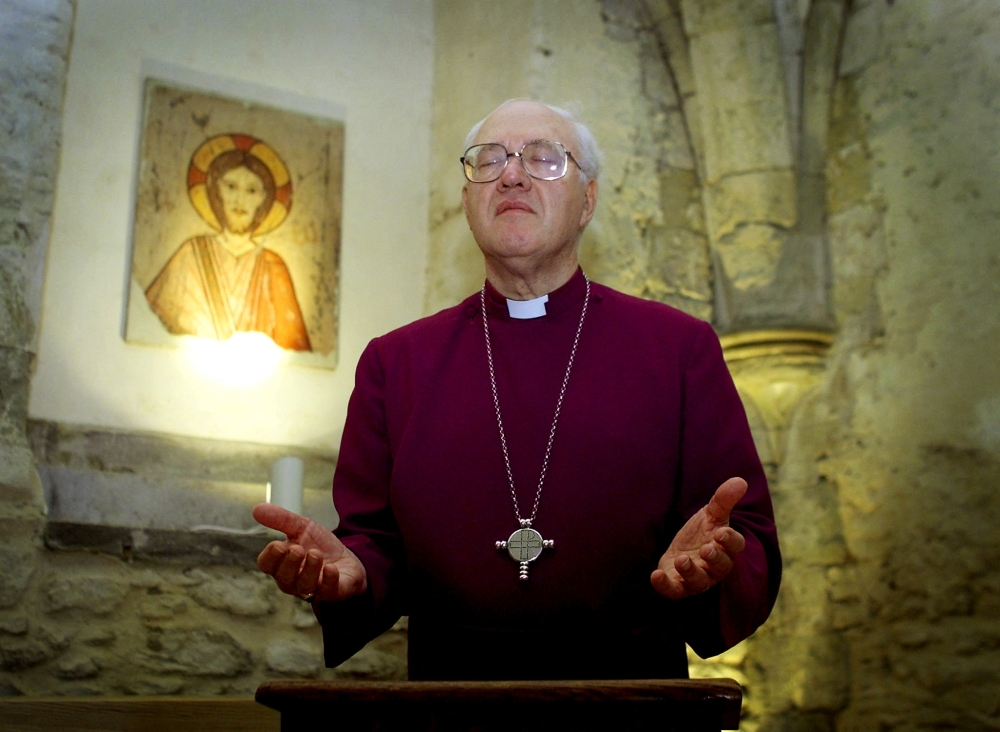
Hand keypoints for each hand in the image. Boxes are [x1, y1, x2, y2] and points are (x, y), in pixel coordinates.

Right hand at [252, 503, 367, 601]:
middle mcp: (293, 580)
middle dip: (290, 563)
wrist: (347, 557)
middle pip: (283, 578)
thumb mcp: (302, 527)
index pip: (266, 565)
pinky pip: (328, 590)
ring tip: (316, 554)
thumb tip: (257, 508)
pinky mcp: (333, 591)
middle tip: (298, 549)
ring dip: (309, 569)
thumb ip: (281, 519)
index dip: (270, 556)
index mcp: (282, 564)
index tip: (278, 544)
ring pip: (304, 586)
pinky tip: (331, 568)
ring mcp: (313, 588)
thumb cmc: (318, 545)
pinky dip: (329, 579)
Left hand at [650, 477, 746, 599]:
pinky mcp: (678, 585)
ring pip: (699, 581)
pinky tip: (656, 575)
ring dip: (691, 572)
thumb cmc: (703, 532)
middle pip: (720, 566)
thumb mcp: (711, 514)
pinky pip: (674, 590)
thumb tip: (740, 480)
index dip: (730, 541)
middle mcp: (715, 567)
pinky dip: (665, 585)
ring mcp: (697, 578)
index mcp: (727, 548)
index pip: (735, 546)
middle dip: (714, 558)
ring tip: (683, 560)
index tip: (721, 532)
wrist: (683, 549)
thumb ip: (724, 499)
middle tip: (707, 548)